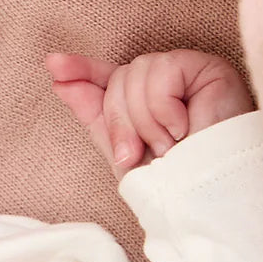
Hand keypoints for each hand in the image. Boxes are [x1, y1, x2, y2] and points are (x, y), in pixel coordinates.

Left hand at [45, 49, 253, 177]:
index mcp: (144, 102)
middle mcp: (166, 83)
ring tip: (168, 146)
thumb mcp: (121, 150)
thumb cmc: (170, 181)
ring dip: (144, 120)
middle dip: (119, 122)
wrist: (203, 196)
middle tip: (135, 154)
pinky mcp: (209, 68)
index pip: (108, 77)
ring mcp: (188, 73)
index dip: (82, 69)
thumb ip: (95, 114)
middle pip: (119, 77)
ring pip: (137, 73)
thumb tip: (60, 80)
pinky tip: (183, 128)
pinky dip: (165, 109)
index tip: (53, 65)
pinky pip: (164, 72)